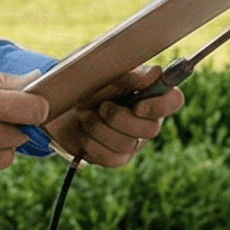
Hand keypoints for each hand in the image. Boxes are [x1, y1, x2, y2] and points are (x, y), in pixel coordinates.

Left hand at [44, 64, 182, 166]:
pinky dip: (93, 144)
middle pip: (152, 129)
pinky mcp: (115, 157)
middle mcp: (146, 118)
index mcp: (148, 93)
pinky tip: (84, 132)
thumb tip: (156, 73)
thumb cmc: (83, 80)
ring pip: (128, 145)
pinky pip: (112, 159)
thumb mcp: (102, 69)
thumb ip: (129, 74)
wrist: (54, 102)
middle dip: (120, 118)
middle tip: (102, 106)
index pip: (174, 101)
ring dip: (100, 129)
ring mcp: (132, 140)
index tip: (138, 104)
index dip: (162, 106)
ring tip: (86, 116)